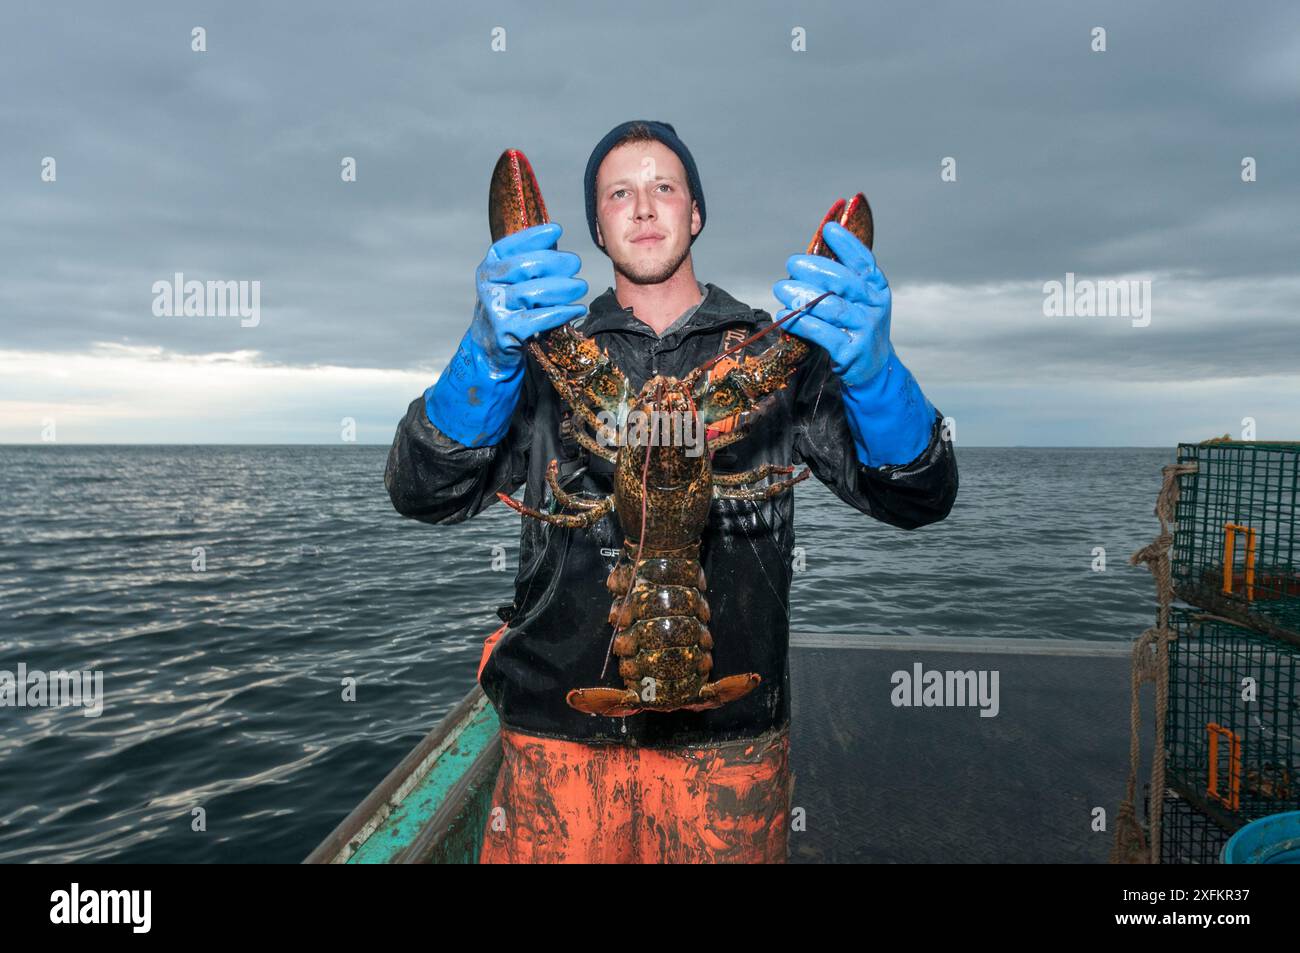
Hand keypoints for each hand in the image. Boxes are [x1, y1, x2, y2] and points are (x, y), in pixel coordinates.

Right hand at [471, 222, 587, 374]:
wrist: (490, 348)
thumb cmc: (510, 310)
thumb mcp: (512, 283)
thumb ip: (530, 264)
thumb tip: (557, 239)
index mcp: (489, 269)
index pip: (509, 247)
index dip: (534, 236)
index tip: (557, 230)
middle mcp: (489, 286)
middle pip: (526, 267)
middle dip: (555, 262)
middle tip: (575, 263)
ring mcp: (495, 309)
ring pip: (533, 292)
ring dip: (562, 288)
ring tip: (580, 287)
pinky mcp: (506, 331)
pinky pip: (539, 318)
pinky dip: (561, 312)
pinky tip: (577, 309)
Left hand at [770, 220, 935, 467]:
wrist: (873, 369)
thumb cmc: (857, 327)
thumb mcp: (858, 301)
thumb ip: (839, 281)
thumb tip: (807, 258)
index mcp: (877, 288)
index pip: (864, 261)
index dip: (847, 244)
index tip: (828, 229)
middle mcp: (874, 306)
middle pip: (844, 282)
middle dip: (815, 269)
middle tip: (792, 264)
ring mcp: (865, 329)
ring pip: (830, 307)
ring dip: (802, 296)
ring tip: (781, 289)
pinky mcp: (851, 351)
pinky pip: (822, 333)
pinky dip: (800, 322)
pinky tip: (784, 314)